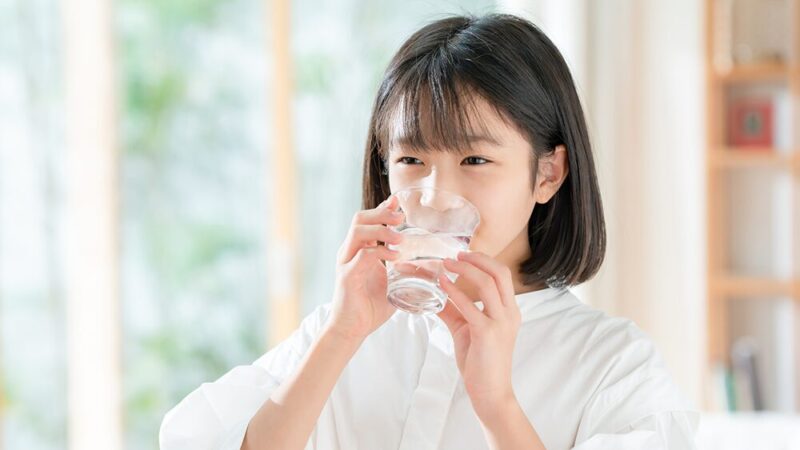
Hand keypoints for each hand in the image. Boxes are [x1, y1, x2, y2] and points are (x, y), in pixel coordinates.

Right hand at [325, 195, 404, 341]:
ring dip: (380, 230)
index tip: (398, 202)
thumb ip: (404, 271)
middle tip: (401, 217)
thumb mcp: (392, 284)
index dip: (382, 208)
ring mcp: (346, 263)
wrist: (352, 330)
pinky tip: (395, 256)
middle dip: (381, 213)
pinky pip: (361, 256)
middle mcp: (349, 253)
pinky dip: (379, 252)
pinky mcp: (346, 277)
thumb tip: (429, 265)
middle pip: (359, 219)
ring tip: (399, 237)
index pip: (368, 221)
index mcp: (359, 251)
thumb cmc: (370, 307)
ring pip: (358, 232)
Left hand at [436, 251, 521, 420]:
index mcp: (509, 310)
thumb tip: (434, 295)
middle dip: (477, 259)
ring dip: (465, 269)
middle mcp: (510, 313)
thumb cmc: (481, 362)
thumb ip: (453, 310)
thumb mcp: (466, 330)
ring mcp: (501, 322)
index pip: (502, 275)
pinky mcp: (487, 333)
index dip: (483, 260)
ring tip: (446, 265)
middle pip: (499, 272)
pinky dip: (454, 291)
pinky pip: (470, 306)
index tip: (463, 254)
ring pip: (488, 283)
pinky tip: (441, 285)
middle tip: (455, 255)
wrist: (490, 392)